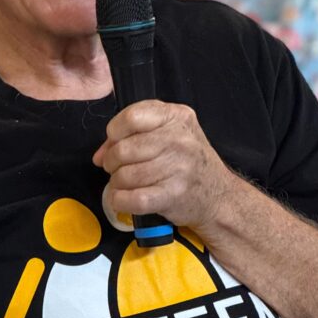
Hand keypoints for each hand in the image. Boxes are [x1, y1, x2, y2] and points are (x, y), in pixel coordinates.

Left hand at [92, 100, 232, 235]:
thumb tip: (100, 155)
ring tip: (124, 183)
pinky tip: (122, 199)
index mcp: (176, 116)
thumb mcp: (169, 134)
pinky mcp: (173, 195)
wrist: (217, 195)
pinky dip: (120, 201)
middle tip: (116, 167)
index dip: (114, 132)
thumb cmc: (188, 162)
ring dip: (116, 183)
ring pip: (125, 175)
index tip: (115, 142)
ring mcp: (179, 168)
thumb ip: (133, 135)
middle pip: (124, 148)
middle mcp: (180, 139)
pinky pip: (133, 199)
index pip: (131, 117)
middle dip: (112, 161)